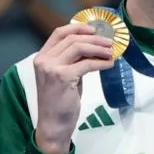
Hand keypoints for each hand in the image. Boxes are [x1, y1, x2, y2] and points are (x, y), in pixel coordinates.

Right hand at [33, 23, 115, 153]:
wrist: (53, 126)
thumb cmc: (59, 103)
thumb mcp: (64, 77)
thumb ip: (72, 61)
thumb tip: (94, 48)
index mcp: (41, 57)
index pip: (59, 33)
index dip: (77, 28)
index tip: (94, 29)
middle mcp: (44, 60)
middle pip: (72, 39)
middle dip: (94, 38)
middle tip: (110, 41)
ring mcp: (51, 68)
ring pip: (79, 47)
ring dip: (99, 48)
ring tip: (112, 51)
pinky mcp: (62, 77)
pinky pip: (87, 64)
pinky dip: (101, 62)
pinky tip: (109, 64)